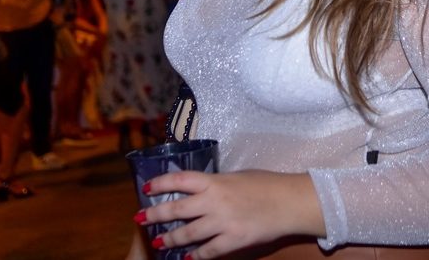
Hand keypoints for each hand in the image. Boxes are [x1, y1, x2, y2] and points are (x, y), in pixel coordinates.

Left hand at [138, 170, 323, 258]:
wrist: (288, 202)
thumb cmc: (265, 184)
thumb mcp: (237, 176)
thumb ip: (218, 184)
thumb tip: (202, 190)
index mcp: (216, 181)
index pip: (180, 179)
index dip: (161, 183)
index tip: (147, 187)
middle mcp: (214, 201)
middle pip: (177, 209)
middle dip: (156, 214)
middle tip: (140, 218)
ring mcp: (222, 223)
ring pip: (188, 234)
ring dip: (170, 239)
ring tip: (158, 243)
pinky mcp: (233, 241)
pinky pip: (208, 251)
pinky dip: (196, 256)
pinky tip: (187, 258)